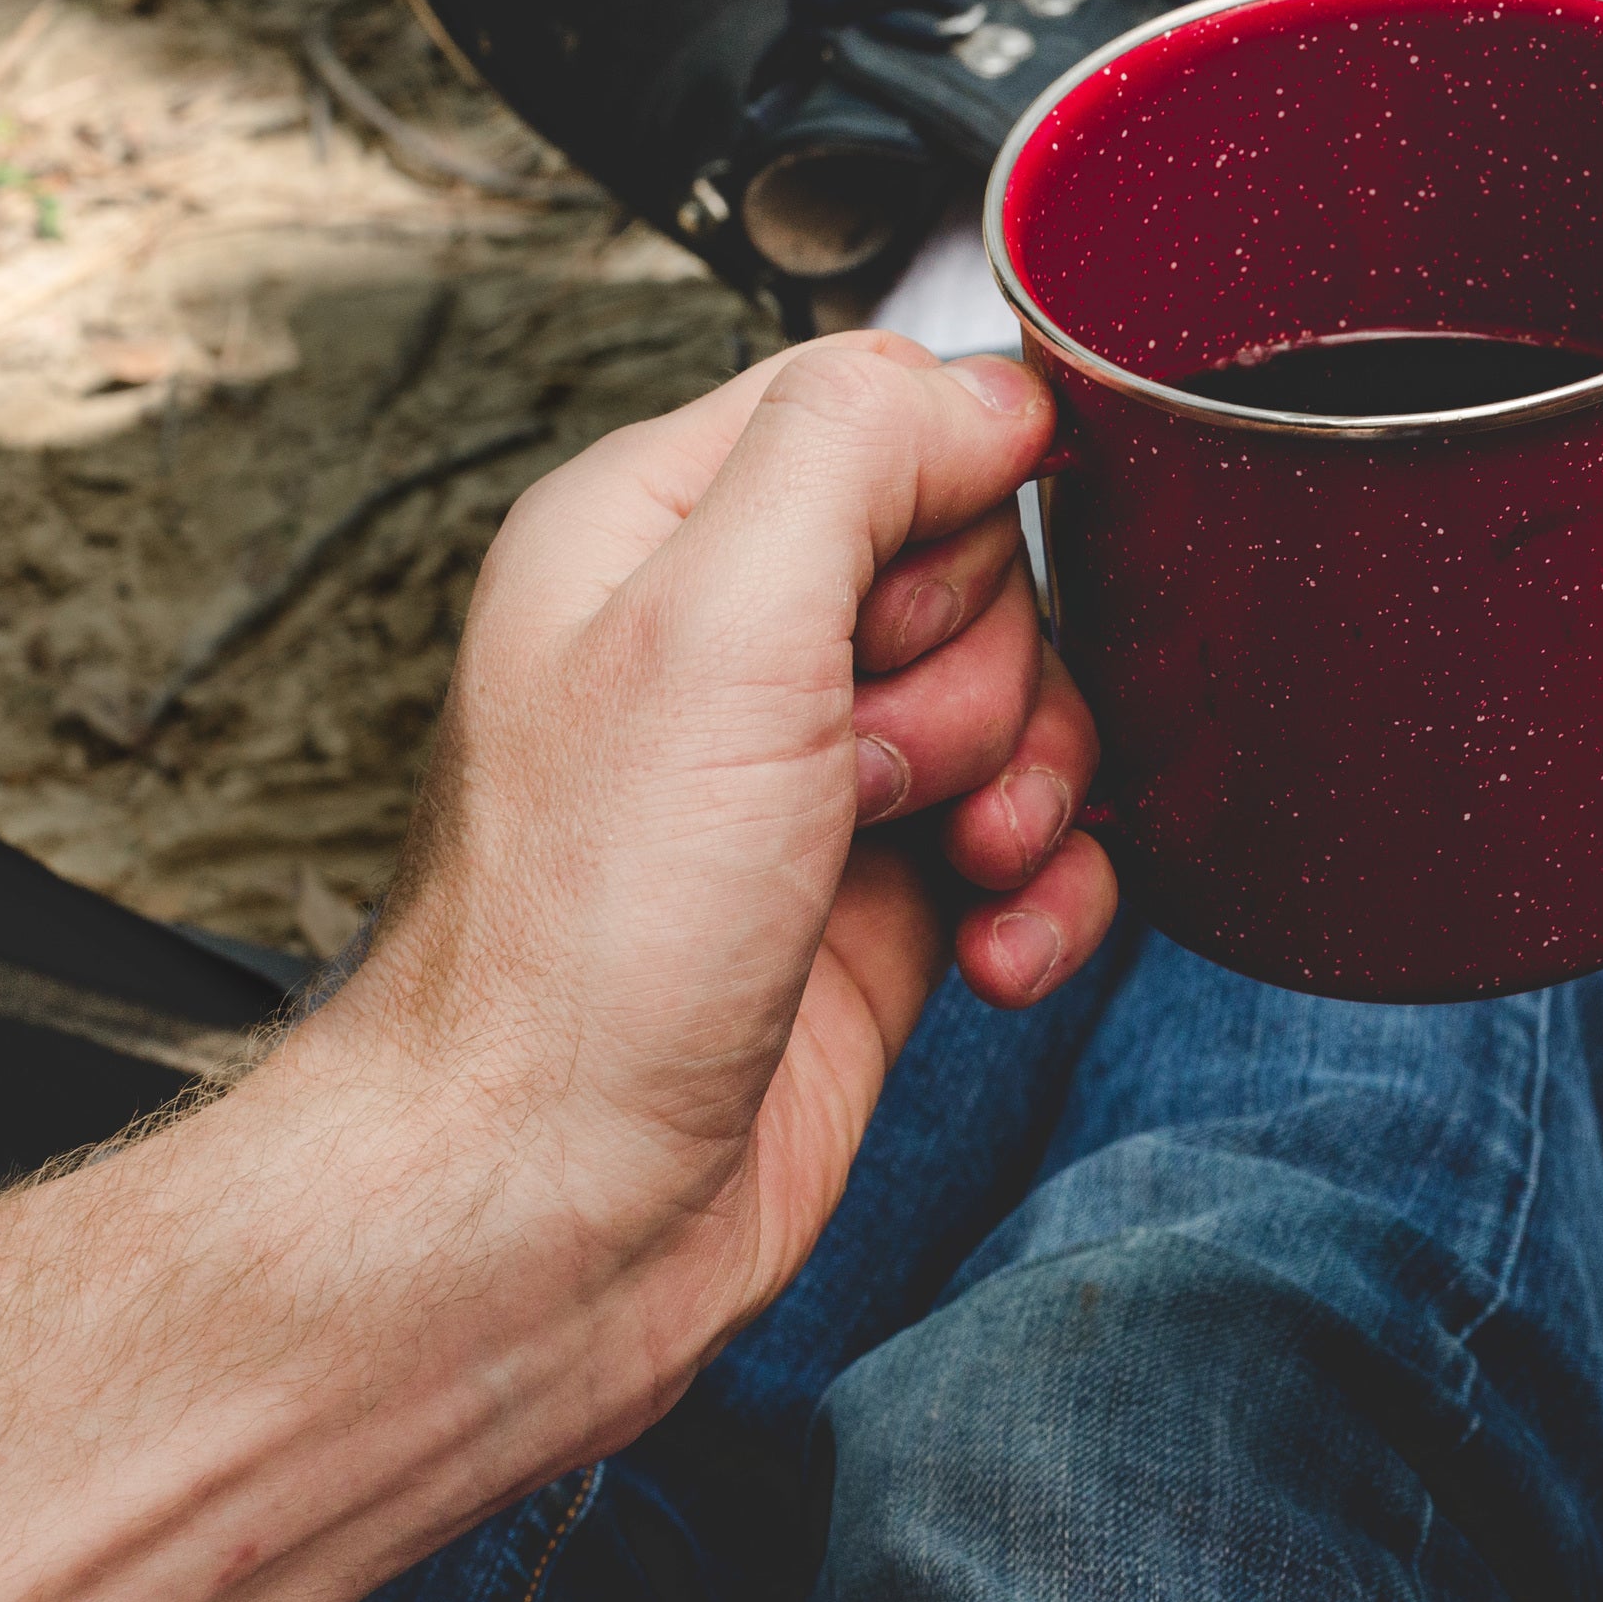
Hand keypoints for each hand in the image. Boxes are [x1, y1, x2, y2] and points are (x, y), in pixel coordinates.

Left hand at [298, 330, 1114, 1422]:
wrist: (551, 1212)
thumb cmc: (583, 947)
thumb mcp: (715, 626)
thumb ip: (856, 453)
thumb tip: (991, 389)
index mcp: (656, 532)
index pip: (881, 408)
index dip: (943, 507)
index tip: (890, 617)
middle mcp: (730, 642)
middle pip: (982, 559)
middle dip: (984, 672)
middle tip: (875, 769)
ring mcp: (810, 777)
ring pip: (1031, 701)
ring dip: (1036, 789)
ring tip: (950, 865)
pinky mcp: (880, 901)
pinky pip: (1044, 844)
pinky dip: (1051, 898)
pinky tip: (994, 955)